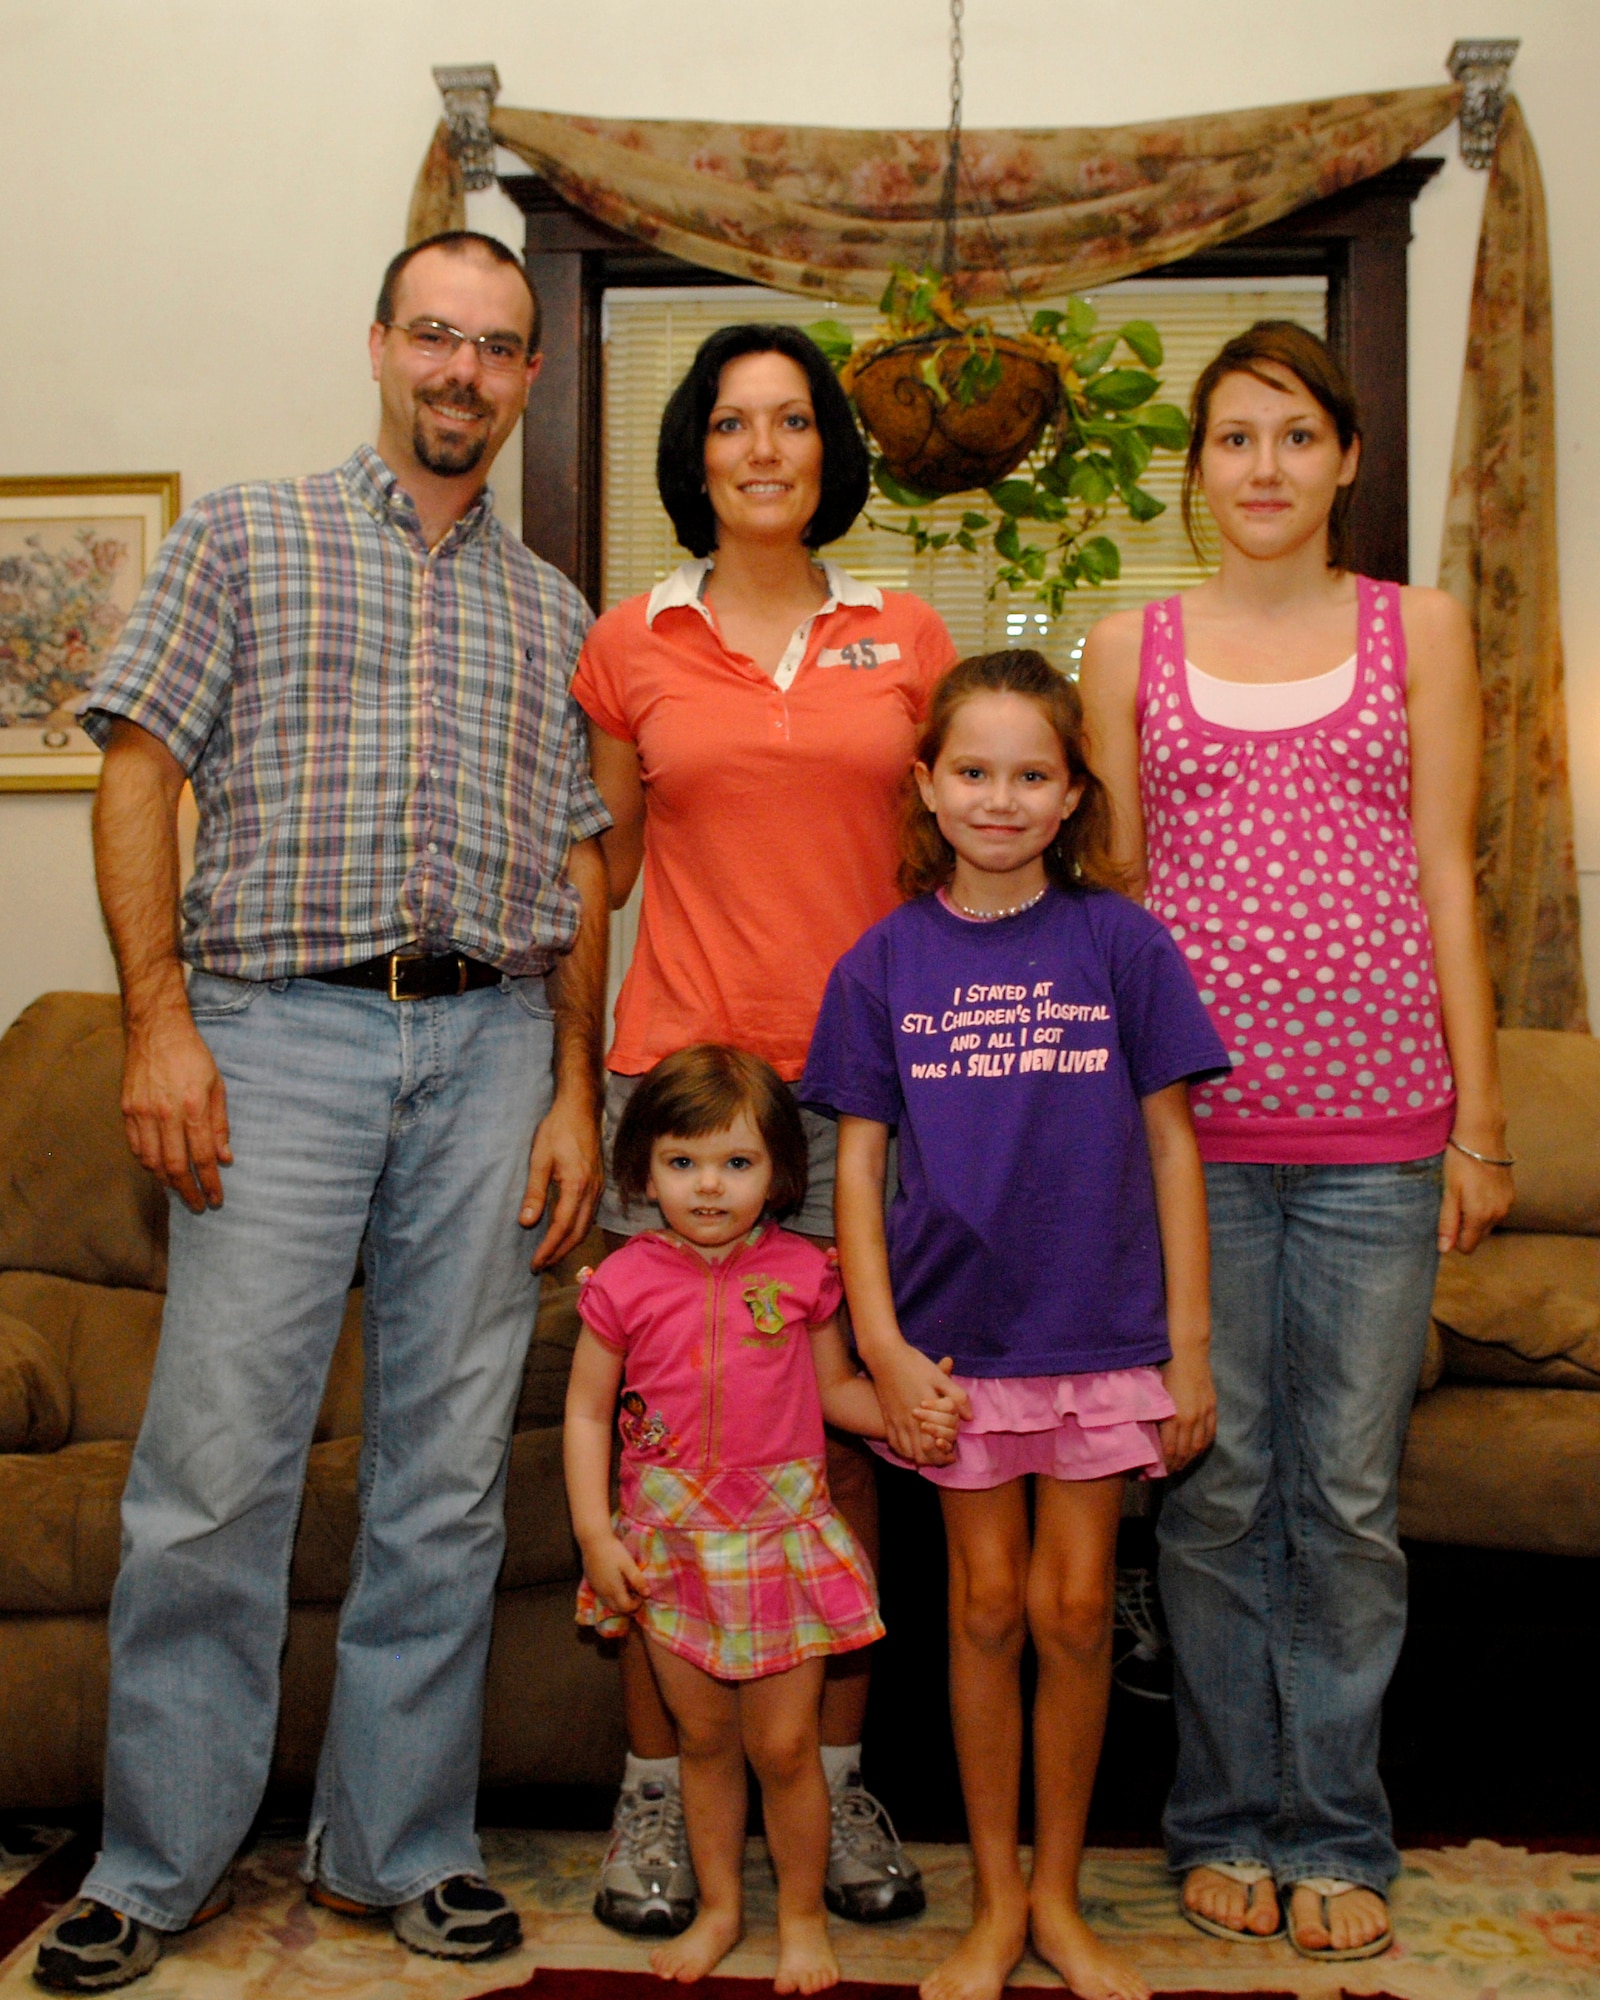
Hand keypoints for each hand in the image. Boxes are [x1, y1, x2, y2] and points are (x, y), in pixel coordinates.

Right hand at [121, 1007, 231, 1210]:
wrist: (157, 1032)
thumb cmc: (193, 1057)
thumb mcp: (217, 1086)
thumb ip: (220, 1124)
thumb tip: (225, 1158)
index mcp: (193, 1107)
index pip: (202, 1156)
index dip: (210, 1182)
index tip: (216, 1198)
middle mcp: (166, 1114)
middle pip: (176, 1165)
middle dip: (188, 1190)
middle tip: (198, 1204)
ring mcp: (143, 1113)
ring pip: (152, 1161)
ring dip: (166, 1181)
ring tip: (179, 1190)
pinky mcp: (127, 1110)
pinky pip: (136, 1147)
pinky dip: (147, 1163)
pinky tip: (157, 1170)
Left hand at [521, 1085, 603, 1270]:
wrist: (581, 1109)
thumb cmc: (557, 1130)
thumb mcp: (539, 1159)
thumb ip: (534, 1192)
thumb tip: (526, 1222)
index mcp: (577, 1186)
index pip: (562, 1227)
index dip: (548, 1248)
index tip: (535, 1263)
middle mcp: (592, 1191)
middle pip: (578, 1233)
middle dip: (559, 1252)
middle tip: (541, 1266)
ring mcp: (598, 1188)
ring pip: (586, 1226)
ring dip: (569, 1243)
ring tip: (551, 1254)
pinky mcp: (598, 1183)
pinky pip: (590, 1215)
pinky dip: (577, 1230)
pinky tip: (566, 1232)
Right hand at [581, 1530, 647, 1615]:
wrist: (593, 1541)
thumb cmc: (613, 1551)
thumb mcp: (628, 1564)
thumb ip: (637, 1580)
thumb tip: (647, 1594)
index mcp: (614, 1590)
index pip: (626, 1608)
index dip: (636, 1604)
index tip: (642, 1594)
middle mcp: (604, 1593)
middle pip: (617, 1609)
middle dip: (628, 1606)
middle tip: (636, 1594)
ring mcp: (597, 1589)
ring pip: (609, 1604)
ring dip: (619, 1602)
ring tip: (627, 1589)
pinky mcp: (592, 1584)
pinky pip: (603, 1597)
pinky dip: (612, 1597)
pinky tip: (616, 1584)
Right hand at [870, 1345, 971, 1463]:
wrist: (884, 1356)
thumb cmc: (914, 1365)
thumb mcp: (939, 1377)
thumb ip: (956, 1397)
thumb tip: (969, 1417)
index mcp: (925, 1413)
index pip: (935, 1446)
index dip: (945, 1454)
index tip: (953, 1454)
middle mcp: (909, 1422)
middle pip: (921, 1455)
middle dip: (933, 1461)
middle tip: (943, 1457)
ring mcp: (896, 1421)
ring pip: (907, 1452)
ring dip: (919, 1457)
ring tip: (929, 1454)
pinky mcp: (887, 1418)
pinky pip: (894, 1443)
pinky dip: (904, 1451)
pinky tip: (911, 1447)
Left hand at [1158, 1349, 1216, 1473]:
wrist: (1186, 1351)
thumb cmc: (1163, 1368)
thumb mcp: (1154, 1394)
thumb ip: (1154, 1414)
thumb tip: (1145, 1432)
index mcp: (1173, 1417)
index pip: (1169, 1450)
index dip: (1164, 1463)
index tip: (1156, 1471)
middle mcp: (1190, 1419)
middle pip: (1184, 1451)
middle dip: (1176, 1464)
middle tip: (1168, 1472)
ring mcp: (1204, 1414)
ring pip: (1199, 1445)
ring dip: (1190, 1458)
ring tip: (1182, 1464)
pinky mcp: (1212, 1407)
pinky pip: (1210, 1433)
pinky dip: (1203, 1445)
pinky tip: (1197, 1450)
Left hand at [1438, 1145, 1512, 1254]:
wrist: (1483, 1135)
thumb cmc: (1461, 1161)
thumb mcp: (1449, 1192)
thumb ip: (1448, 1222)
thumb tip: (1445, 1250)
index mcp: (1481, 1217)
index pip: (1468, 1246)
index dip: (1454, 1239)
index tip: (1445, 1222)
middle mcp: (1499, 1214)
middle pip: (1478, 1235)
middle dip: (1464, 1228)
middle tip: (1452, 1204)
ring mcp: (1508, 1203)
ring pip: (1488, 1223)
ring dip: (1475, 1217)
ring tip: (1463, 1194)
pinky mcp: (1511, 1193)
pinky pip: (1496, 1210)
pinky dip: (1485, 1206)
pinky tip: (1475, 1188)